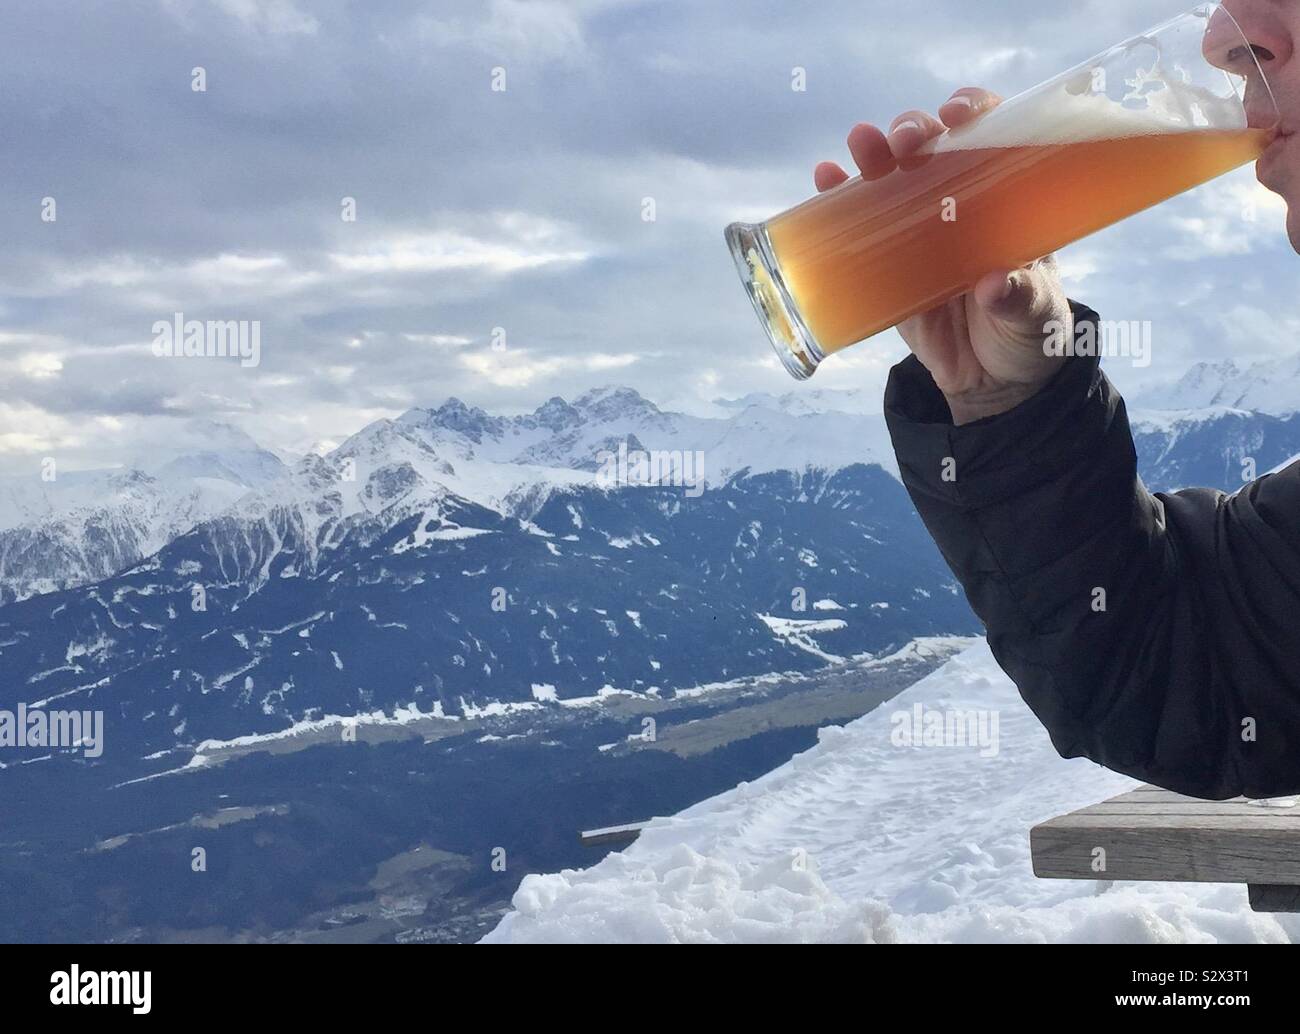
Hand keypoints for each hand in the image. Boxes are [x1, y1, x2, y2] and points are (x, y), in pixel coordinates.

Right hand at [815, 87, 1073, 424]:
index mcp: (1008, 203)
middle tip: (906, 139)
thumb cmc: (1029, 336)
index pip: (995, 135)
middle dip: (915, 130)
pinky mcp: (888, 264)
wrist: (992, 385)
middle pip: (934, 146)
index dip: (975, 112)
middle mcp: (961, 203)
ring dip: (873, 152)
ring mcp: (920, 231)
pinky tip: (825, 179)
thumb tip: (993, 284)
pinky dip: (838, 198)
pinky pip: (859, 225)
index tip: (959, 115)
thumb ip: (1021, 298)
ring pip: (892, 176)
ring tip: (861, 144)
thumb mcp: (1038, 316)